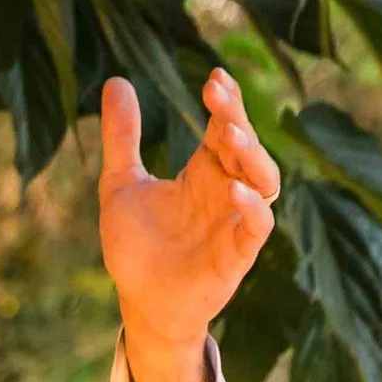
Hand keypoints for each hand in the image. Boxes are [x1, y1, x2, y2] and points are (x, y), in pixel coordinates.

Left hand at [96, 68, 280, 381]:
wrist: (139, 304)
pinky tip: (237, 190)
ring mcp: (234, 223)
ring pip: (264, 181)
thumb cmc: (136, 247)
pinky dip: (253, 209)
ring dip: (253, 156)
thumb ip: (122, 137)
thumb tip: (117, 80)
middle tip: (218, 94)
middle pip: (246, 146)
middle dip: (236, 117)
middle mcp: (225, 192)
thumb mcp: (120, 184)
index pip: (223, 127)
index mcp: (203, 172)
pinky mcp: (236, 257)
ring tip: (231, 133)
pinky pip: (258, 229)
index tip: (215, 77)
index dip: (225, 102)